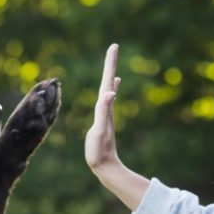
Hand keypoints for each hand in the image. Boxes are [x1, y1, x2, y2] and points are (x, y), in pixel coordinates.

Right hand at [84, 43, 121, 173]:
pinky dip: (110, 90)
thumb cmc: (99, 151)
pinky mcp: (104, 120)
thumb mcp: (100, 130)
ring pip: (108, 89)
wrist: (106, 167)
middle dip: (110, 64)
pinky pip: (107, 100)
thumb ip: (104, 112)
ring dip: (109, 76)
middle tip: (114, 48)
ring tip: (112, 67)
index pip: (107, 80)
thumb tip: (111, 92)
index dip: (110, 64)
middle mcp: (107, 107)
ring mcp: (106, 114)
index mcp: (105, 107)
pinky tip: (112, 90)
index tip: (114, 46)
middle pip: (108, 81)